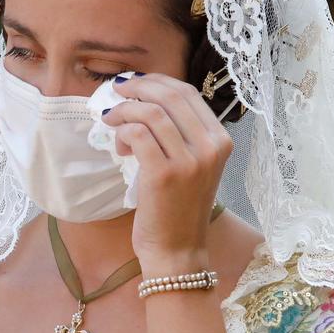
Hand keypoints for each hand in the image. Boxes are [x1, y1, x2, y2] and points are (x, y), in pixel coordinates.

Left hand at [102, 73, 231, 268]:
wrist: (178, 251)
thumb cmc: (179, 209)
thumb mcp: (194, 166)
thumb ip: (182, 134)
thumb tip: (148, 99)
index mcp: (220, 140)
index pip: (189, 93)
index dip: (158, 82)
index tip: (136, 84)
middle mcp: (210, 147)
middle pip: (171, 96)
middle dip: (139, 87)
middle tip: (118, 93)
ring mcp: (189, 161)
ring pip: (151, 112)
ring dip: (125, 111)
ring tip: (113, 123)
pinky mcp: (164, 174)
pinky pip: (138, 134)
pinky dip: (123, 132)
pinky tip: (118, 145)